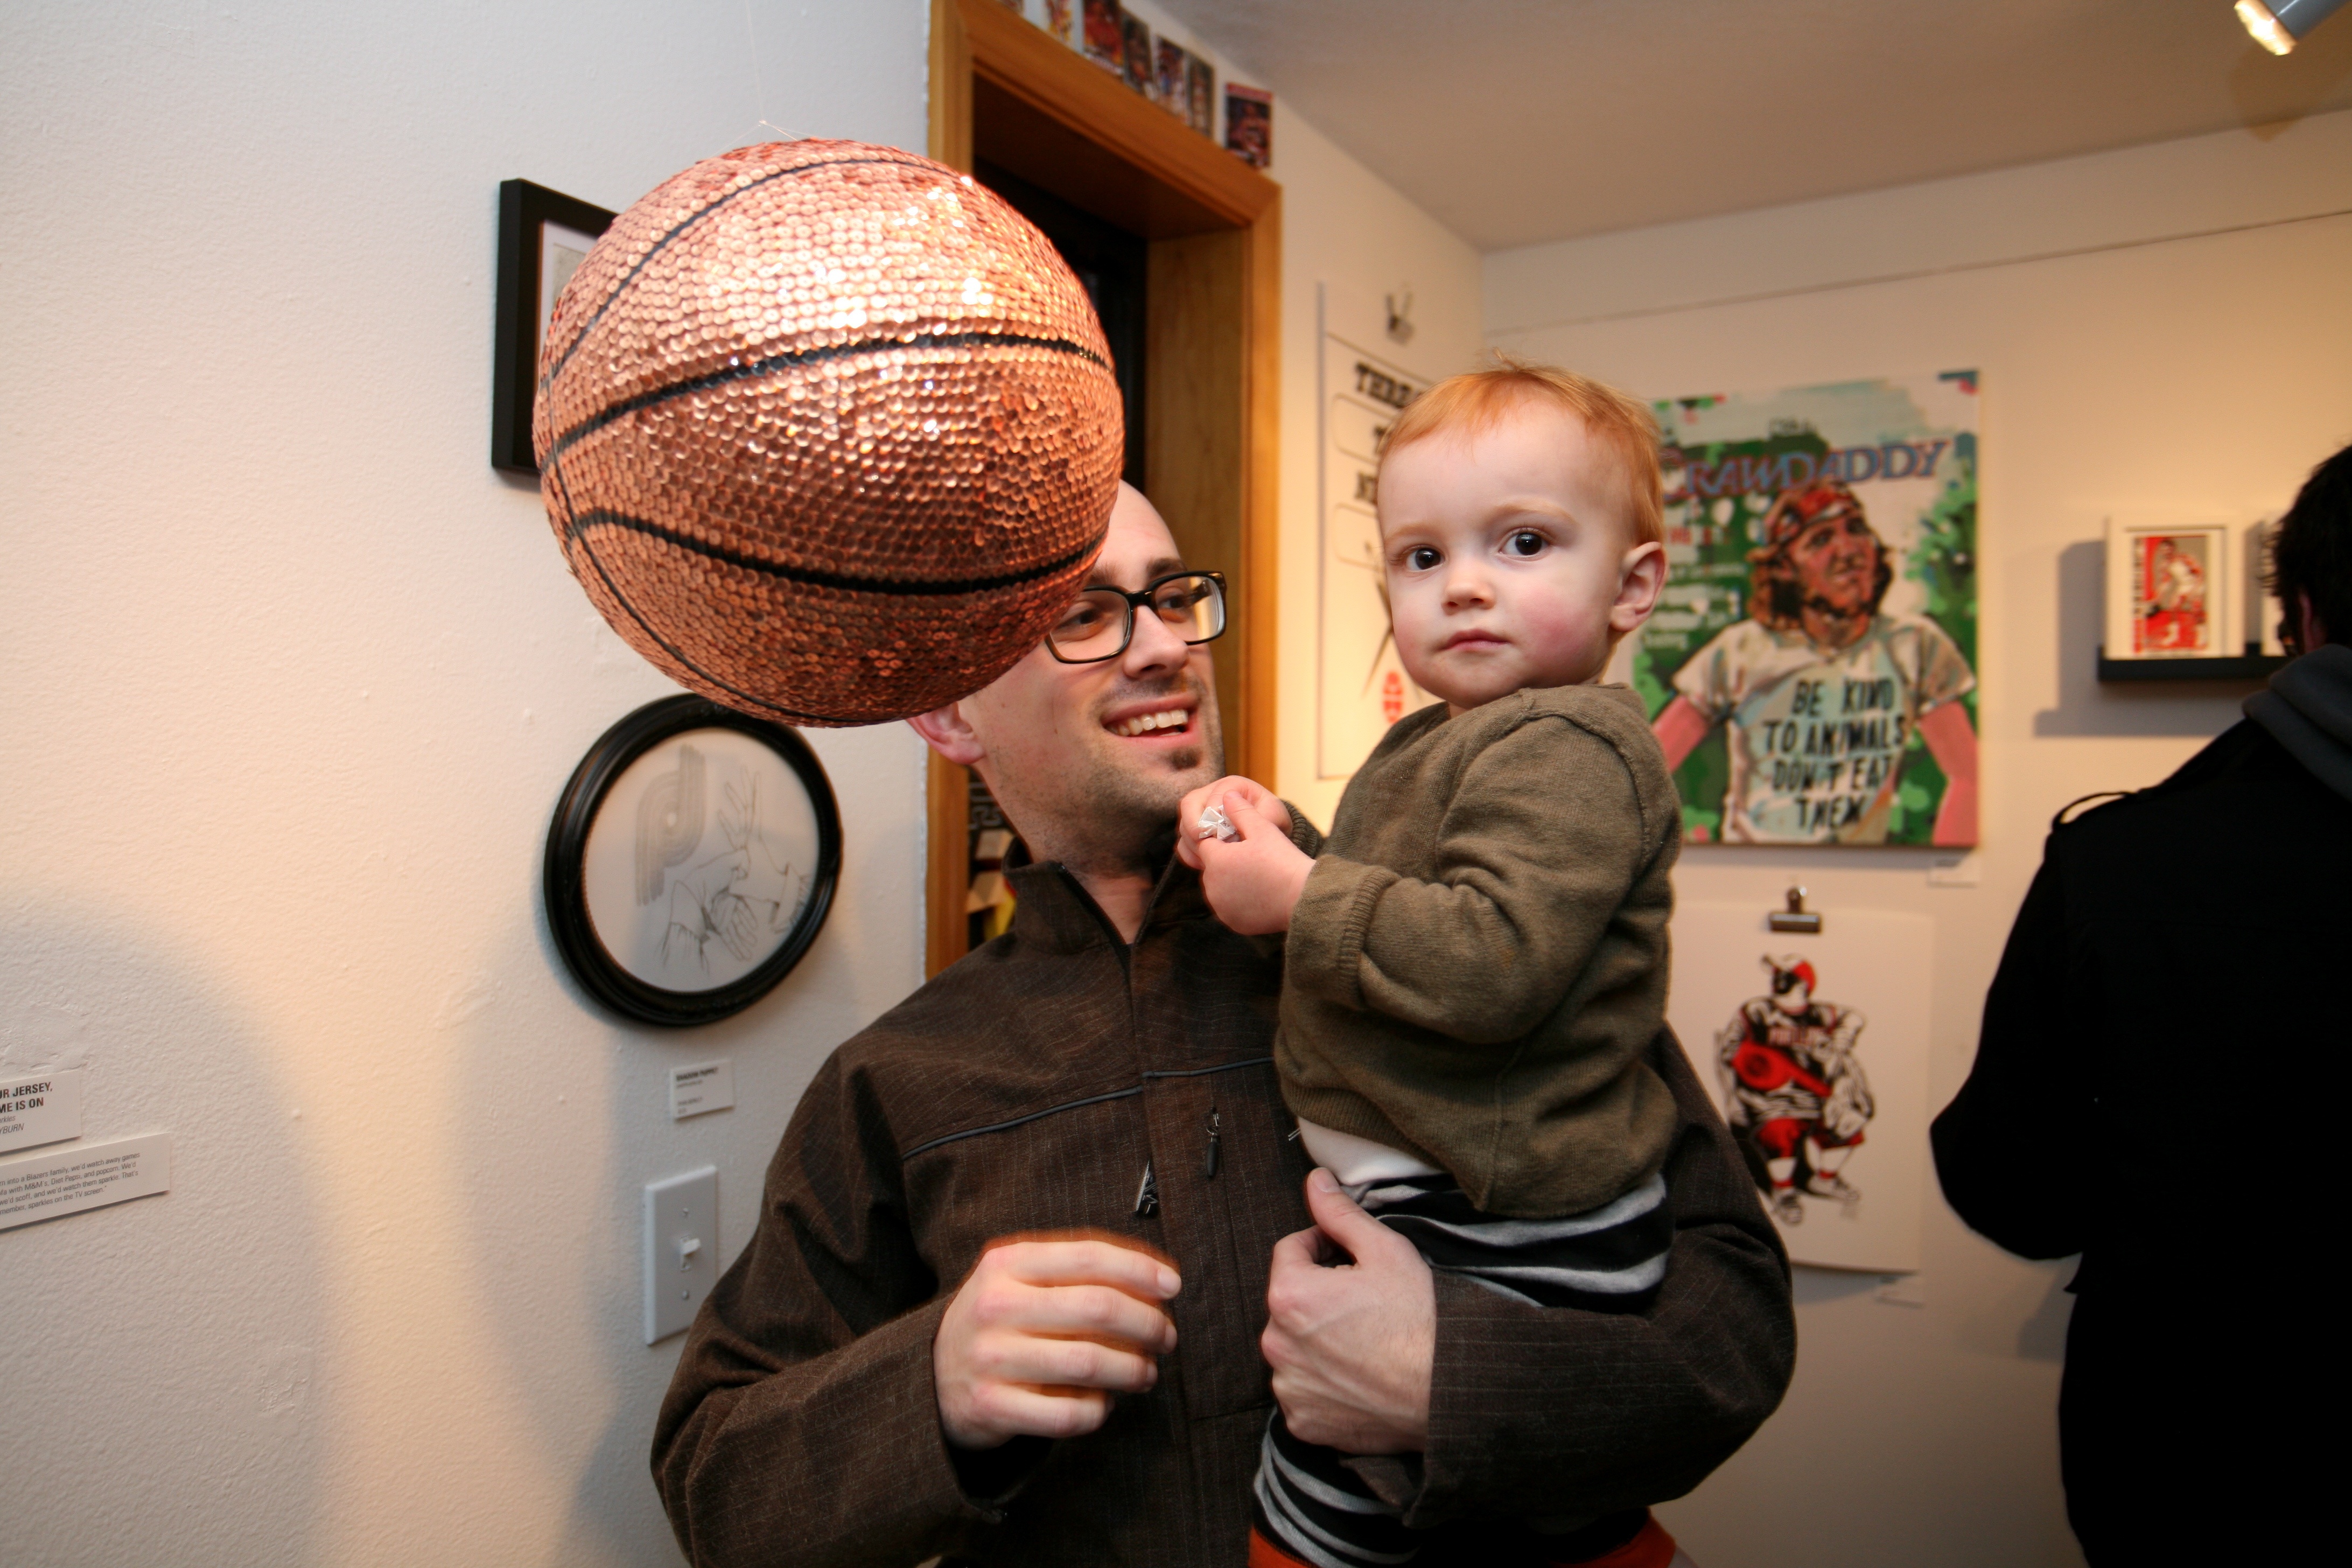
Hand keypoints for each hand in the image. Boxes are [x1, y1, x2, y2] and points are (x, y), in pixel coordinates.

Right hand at [934, 1234, 1181, 1449]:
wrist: (933, 1373)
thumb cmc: (1000, 1320)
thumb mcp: (1021, 1277)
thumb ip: (1077, 1269)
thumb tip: (1159, 1280)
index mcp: (1006, 1262)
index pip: (1088, 1255)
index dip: (1140, 1269)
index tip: (1173, 1285)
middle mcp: (996, 1305)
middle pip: (1097, 1308)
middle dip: (1148, 1323)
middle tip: (1167, 1336)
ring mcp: (991, 1358)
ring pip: (1089, 1363)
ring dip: (1133, 1369)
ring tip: (1146, 1373)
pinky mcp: (991, 1406)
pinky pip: (1068, 1413)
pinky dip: (1099, 1410)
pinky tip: (1104, 1403)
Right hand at [1175, 775, 1292, 869]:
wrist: (1270, 839)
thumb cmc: (1272, 822)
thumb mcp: (1273, 816)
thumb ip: (1255, 812)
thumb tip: (1231, 807)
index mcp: (1232, 786)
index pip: (1214, 793)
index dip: (1214, 812)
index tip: (1222, 831)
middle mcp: (1211, 795)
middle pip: (1189, 804)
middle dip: (1194, 825)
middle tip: (1205, 841)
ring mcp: (1200, 813)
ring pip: (1183, 825)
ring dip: (1193, 843)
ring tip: (1209, 856)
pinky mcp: (1195, 833)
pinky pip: (1182, 843)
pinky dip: (1190, 855)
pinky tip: (1205, 864)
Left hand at [1193, 797, 1313, 934]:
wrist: (1303, 899)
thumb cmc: (1283, 861)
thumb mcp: (1263, 829)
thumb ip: (1240, 811)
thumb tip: (1226, 794)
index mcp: (1216, 860)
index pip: (1206, 842)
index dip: (1221, 838)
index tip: (1240, 839)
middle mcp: (1212, 886)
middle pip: (1212, 866)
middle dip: (1226, 859)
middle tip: (1252, 858)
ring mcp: (1221, 906)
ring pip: (1219, 886)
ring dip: (1230, 880)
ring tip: (1255, 874)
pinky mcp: (1232, 921)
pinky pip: (1229, 906)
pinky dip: (1238, 900)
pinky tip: (1257, 893)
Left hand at [1262, 1170, 1433, 1453]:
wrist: (1450, 1392)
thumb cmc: (1420, 1320)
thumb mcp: (1385, 1251)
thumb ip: (1340, 1213)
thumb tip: (1314, 1181)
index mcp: (1289, 1294)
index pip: (1291, 1251)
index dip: (1322, 1245)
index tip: (1349, 1256)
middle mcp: (1277, 1344)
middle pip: (1290, 1302)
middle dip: (1318, 1295)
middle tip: (1364, 1302)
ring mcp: (1289, 1388)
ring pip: (1295, 1347)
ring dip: (1317, 1340)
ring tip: (1363, 1341)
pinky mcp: (1304, 1423)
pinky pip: (1304, 1391)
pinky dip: (1323, 1383)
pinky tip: (1358, 1376)